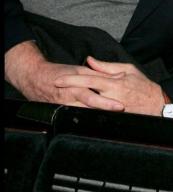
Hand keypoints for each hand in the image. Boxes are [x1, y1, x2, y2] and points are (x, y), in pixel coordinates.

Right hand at [4, 41, 123, 110]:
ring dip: (96, 117)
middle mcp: (68, 100)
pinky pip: (74, 117)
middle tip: (120, 114)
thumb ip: (98, 74)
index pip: (92, 97)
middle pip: (88, 110)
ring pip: (82, 115)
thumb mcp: (79, 70)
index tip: (120, 106)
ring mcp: (62, 108)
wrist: (34, 78)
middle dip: (103, 112)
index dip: (106, 103)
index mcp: (74, 87)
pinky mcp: (58, 113)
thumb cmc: (58, 72)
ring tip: (112, 119)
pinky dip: (85, 119)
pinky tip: (95, 121)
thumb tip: (119, 77)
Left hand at [54, 56, 164, 115]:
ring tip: (59, 100)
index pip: (89, 79)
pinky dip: (84, 111)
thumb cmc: (143, 86)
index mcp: (113, 83)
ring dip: (73, 103)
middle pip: (84, 92)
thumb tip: (90, 60)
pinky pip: (95, 114)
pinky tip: (74, 110)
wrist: (158, 104)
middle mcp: (110, 96)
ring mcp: (110, 108)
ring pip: (87, 105)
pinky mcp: (112, 117)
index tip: (59, 78)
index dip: (72, 79)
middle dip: (68, 90)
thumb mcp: (128, 70)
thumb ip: (107, 66)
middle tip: (54, 88)